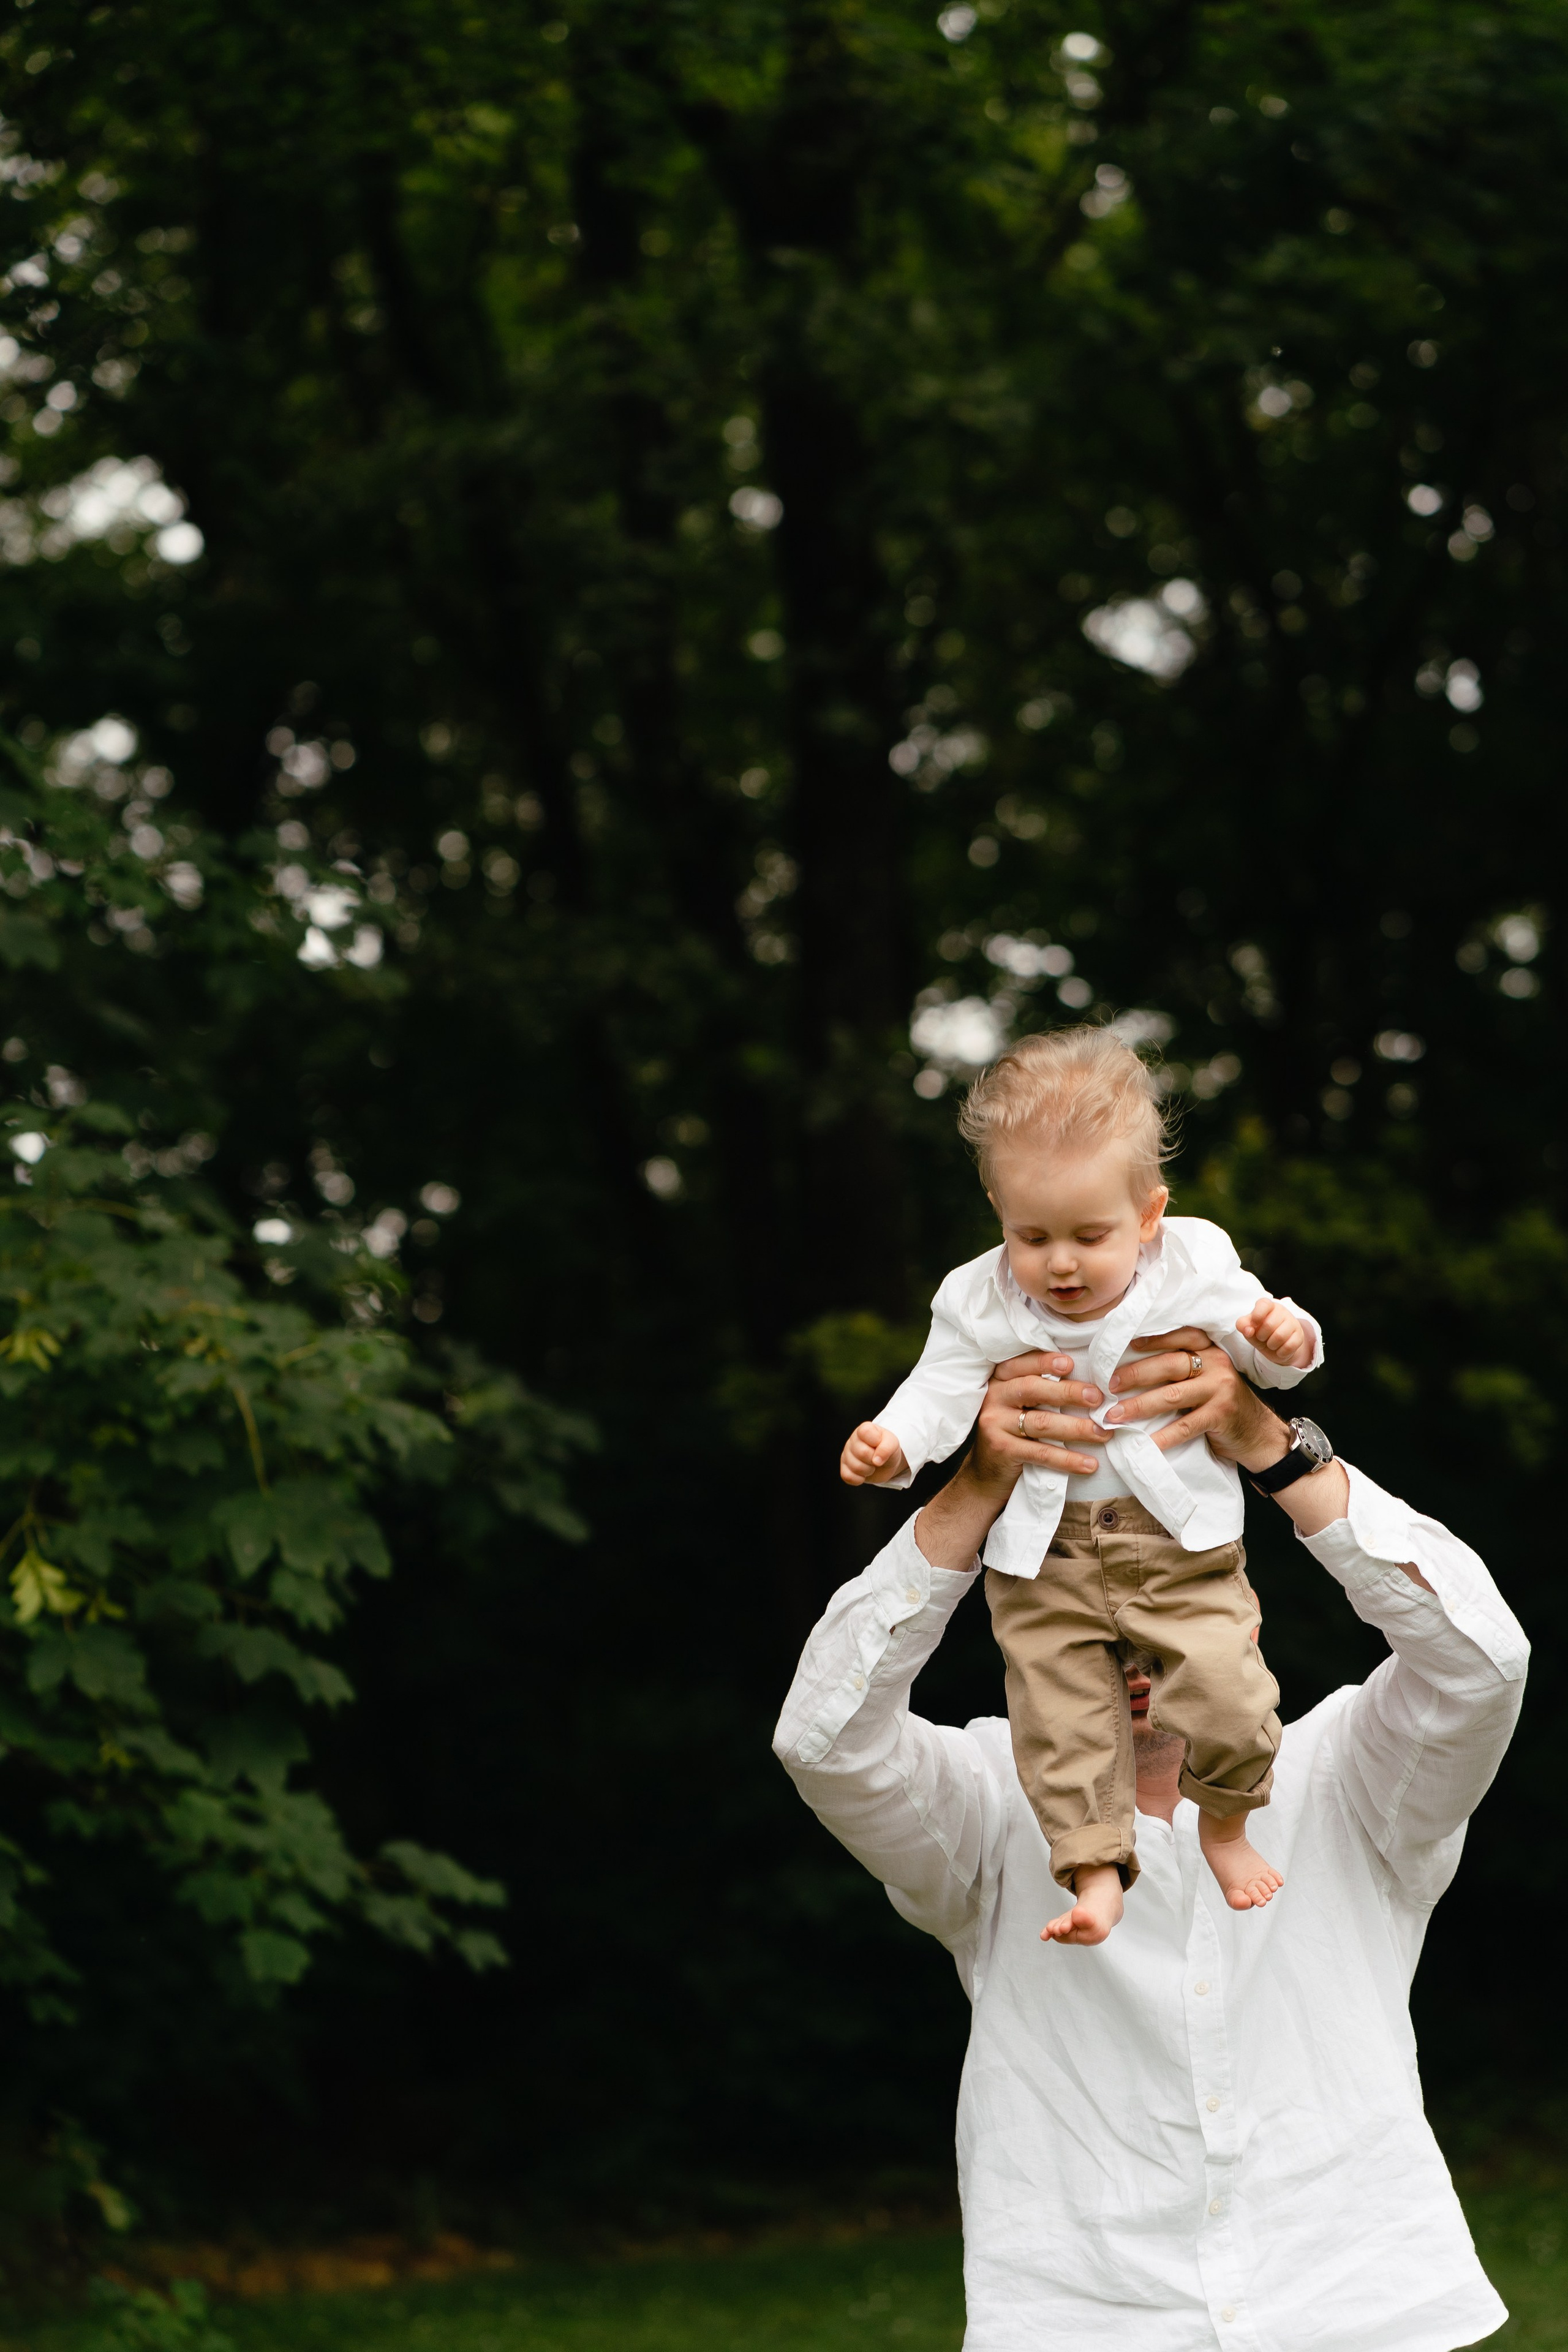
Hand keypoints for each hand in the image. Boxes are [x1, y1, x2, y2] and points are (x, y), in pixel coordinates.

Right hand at [840, 1421, 908, 1486]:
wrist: (886, 1462)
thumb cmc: (887, 1448)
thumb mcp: (893, 1444)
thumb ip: (886, 1448)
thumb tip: (876, 1461)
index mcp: (864, 1429)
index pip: (865, 1432)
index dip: (875, 1442)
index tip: (880, 1443)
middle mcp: (853, 1440)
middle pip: (862, 1452)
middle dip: (874, 1459)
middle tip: (877, 1458)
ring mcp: (846, 1454)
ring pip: (855, 1467)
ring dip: (869, 1470)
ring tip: (871, 1466)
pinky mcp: (844, 1468)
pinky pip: (848, 1476)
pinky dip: (859, 1479)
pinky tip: (864, 1474)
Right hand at [975, 1350, 1110, 1477]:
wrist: (985, 1475)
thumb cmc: (1012, 1433)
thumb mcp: (1018, 1406)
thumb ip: (1040, 1391)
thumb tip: (1088, 1386)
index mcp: (1000, 1380)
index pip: (1021, 1364)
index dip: (1044, 1362)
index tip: (1071, 1363)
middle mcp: (994, 1398)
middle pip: (1032, 1389)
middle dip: (1068, 1392)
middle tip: (1097, 1399)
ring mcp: (995, 1424)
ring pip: (1041, 1422)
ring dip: (1076, 1428)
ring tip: (1102, 1433)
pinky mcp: (1002, 1451)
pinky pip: (1041, 1453)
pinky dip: (1068, 1459)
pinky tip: (1089, 1464)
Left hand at [1101, 1328, 1284, 1466]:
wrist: (1258, 1433)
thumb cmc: (1221, 1403)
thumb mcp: (1207, 1378)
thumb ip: (1183, 1370)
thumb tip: (1132, 1370)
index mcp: (1211, 1351)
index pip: (1181, 1337)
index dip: (1154, 1339)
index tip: (1126, 1345)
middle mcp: (1217, 1365)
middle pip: (1170, 1364)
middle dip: (1137, 1374)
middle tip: (1111, 1384)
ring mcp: (1221, 1390)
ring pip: (1173, 1395)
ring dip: (1140, 1405)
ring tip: (1115, 1415)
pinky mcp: (1221, 1416)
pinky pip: (1186, 1425)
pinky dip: (1164, 1435)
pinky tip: (1146, 1442)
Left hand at [1236, 1296, 1313, 1370]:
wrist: (1276, 1346)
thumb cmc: (1260, 1333)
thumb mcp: (1248, 1329)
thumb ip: (1242, 1325)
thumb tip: (1248, 1330)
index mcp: (1267, 1305)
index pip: (1264, 1304)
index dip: (1257, 1316)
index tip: (1254, 1324)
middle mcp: (1281, 1311)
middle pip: (1269, 1325)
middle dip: (1261, 1336)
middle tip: (1262, 1338)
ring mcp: (1292, 1322)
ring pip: (1280, 1336)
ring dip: (1271, 1345)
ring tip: (1270, 1344)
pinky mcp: (1299, 1335)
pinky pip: (1289, 1346)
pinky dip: (1281, 1352)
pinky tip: (1279, 1349)